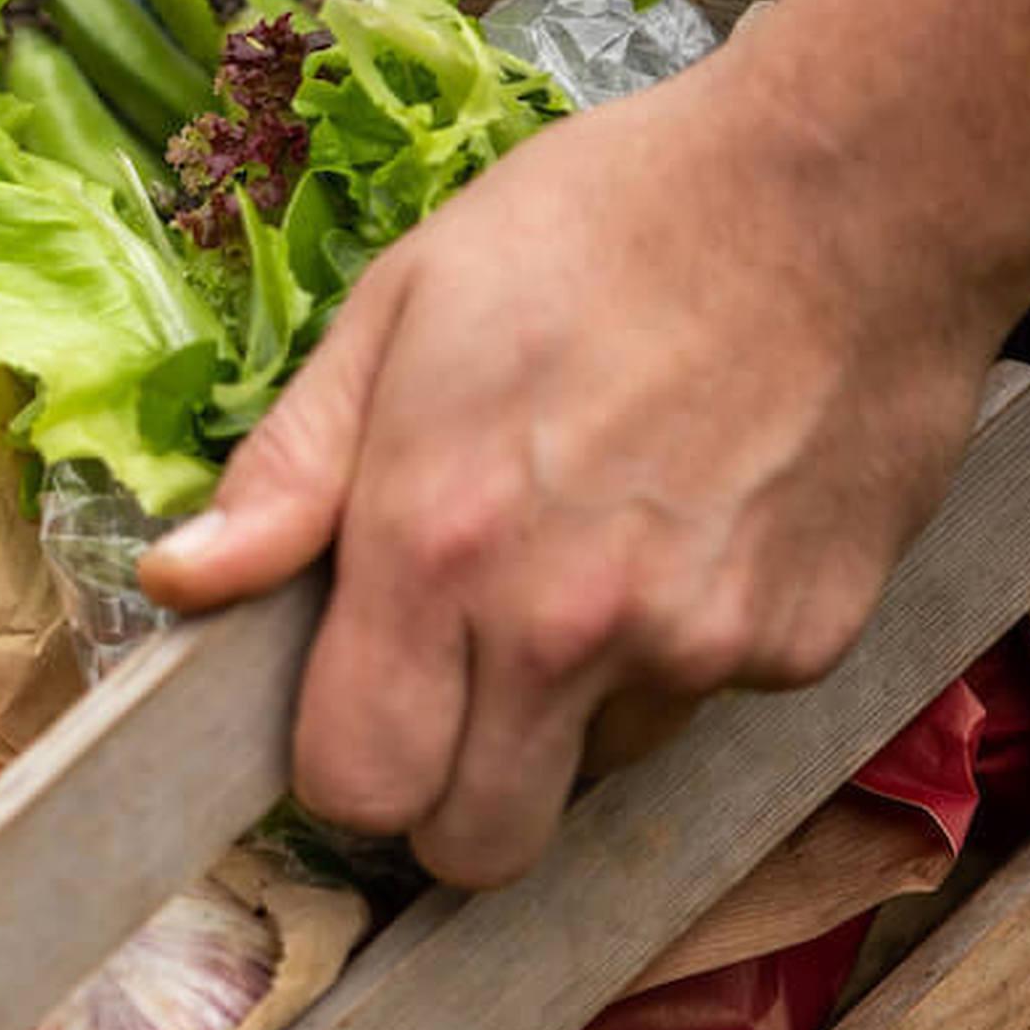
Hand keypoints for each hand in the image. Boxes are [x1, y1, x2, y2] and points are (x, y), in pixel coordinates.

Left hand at [139, 53, 1004, 887]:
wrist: (852, 184)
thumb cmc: (602, 224)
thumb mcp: (401, 306)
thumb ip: (288, 470)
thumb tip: (177, 584)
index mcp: (436, 546)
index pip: (357, 786)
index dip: (347, 765)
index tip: (361, 707)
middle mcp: (563, 628)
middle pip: (479, 845)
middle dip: (451, 796)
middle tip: (462, 689)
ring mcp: (697, 646)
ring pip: (597, 772)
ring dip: (576, 708)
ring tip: (596, 553)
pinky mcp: (807, 643)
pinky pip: (709, 701)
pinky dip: (687, 646)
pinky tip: (696, 521)